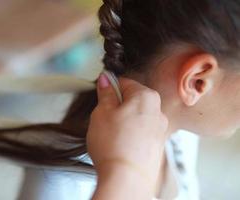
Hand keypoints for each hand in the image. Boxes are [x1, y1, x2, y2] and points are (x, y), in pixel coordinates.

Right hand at [86, 72, 168, 192]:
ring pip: (137, 118)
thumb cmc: (114, 146)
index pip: (125, 82)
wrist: (126, 179)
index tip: (101, 96)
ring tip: (110, 135)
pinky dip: (131, 136)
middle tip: (103, 118)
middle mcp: (158, 111)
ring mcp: (160, 130)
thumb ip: (105, 93)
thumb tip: (106, 81)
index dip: (109, 89)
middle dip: (117, 107)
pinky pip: (141, 134)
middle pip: (133, 100)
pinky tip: (119, 145)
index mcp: (145, 97)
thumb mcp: (101, 112)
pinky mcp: (157, 147)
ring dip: (124, 122)